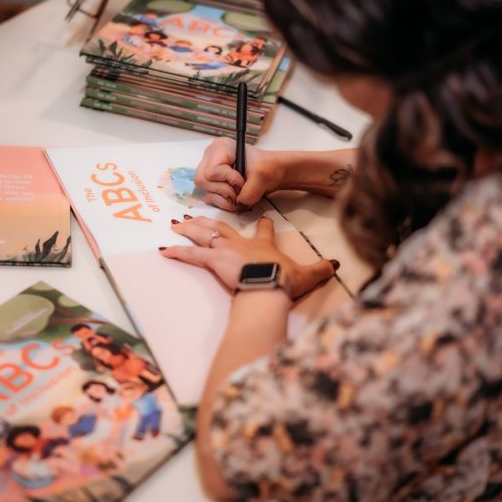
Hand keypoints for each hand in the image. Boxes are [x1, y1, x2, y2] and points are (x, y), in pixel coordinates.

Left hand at [160, 215, 337, 299]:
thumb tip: (337, 265)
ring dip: (189, 229)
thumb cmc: (285, 281)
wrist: (270, 285)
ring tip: (175, 225)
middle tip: (196, 216)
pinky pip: (192, 253)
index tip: (263, 218)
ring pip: (204, 234)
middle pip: (223, 226)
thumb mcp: (308, 275)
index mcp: (264, 245)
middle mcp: (242, 243)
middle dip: (209, 220)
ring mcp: (227, 249)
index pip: (264, 230)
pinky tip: (164, 248)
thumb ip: (321, 269)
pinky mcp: (215, 259)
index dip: (263, 224)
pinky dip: (177, 251)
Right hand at [194, 137, 284, 210]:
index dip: (228, 179)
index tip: (242, 180)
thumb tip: (239, 202)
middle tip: (240, 190)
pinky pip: (210, 199)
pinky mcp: (211, 184)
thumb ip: (251, 190)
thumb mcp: (262, 176)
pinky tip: (236, 198)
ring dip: (225, 198)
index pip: (212, 170)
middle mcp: (211, 157)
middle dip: (224, 190)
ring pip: (206, 192)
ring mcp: (209, 172)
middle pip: (202, 180)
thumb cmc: (267, 167)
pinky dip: (224, 203)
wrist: (271, 173)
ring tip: (241, 194)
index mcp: (221, 147)